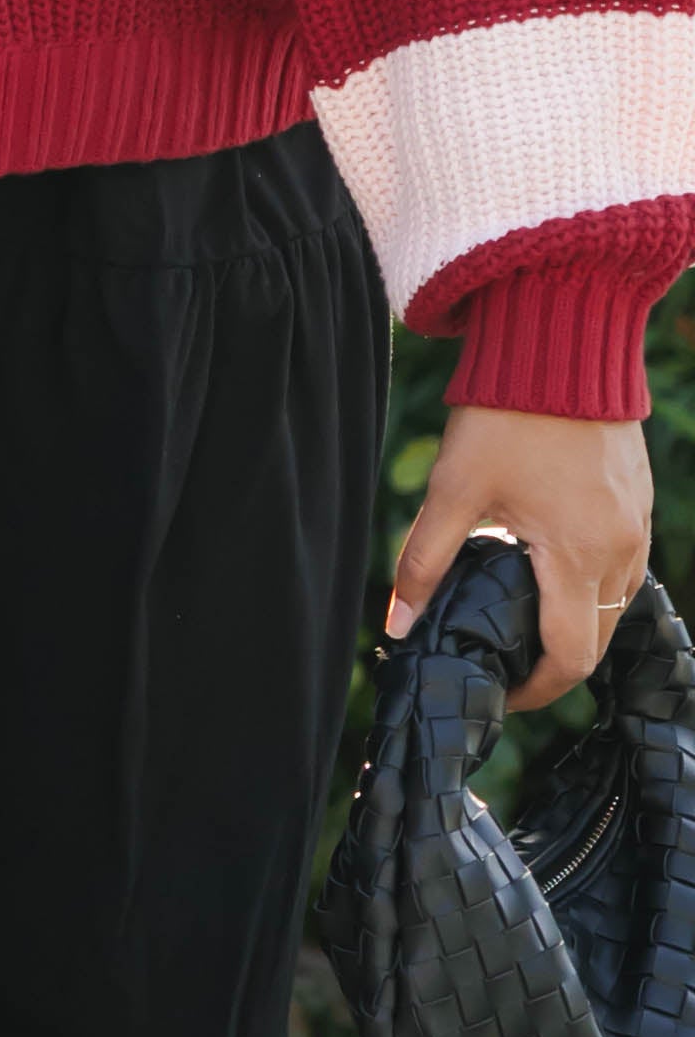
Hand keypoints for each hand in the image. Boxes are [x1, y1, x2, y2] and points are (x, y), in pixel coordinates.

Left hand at [387, 407, 654, 711]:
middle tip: (507, 666)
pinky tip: (548, 570)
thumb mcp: (453, 490)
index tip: (503, 693)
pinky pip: (624, 566)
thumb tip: (398, 625)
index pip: (571, 657)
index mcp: (578, 555)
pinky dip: (591, 586)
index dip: (537, 690)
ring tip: (522, 620)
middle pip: (598, 641)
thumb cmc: (507, 415)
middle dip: (555, 665)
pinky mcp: (637, 502)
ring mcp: (636, 525)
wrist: (562, 342)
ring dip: (577, 624)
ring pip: (615, 605)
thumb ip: (425, 562)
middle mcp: (620, 549)